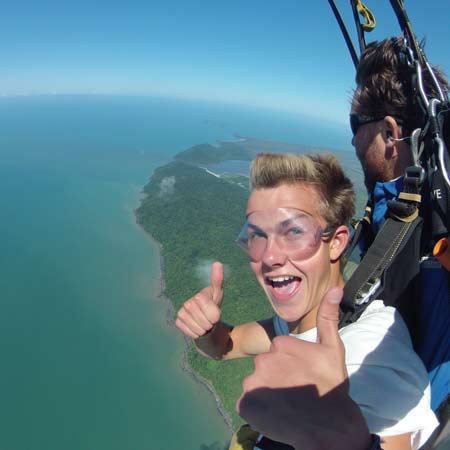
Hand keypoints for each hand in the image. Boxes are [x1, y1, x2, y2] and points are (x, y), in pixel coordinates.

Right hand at [175, 262, 223, 338]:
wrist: (207, 324)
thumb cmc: (213, 307)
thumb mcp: (218, 295)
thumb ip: (218, 280)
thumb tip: (217, 263)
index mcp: (199, 296)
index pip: (207, 307)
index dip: (214, 314)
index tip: (217, 316)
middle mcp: (187, 303)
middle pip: (203, 319)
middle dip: (210, 324)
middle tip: (210, 322)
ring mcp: (181, 312)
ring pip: (196, 327)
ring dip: (204, 330)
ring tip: (205, 325)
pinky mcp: (178, 322)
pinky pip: (188, 331)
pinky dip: (195, 333)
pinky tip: (197, 329)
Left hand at [236, 287, 370, 449]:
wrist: (329, 428)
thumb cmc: (332, 386)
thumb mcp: (333, 349)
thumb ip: (328, 317)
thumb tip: (335, 288)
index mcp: (280, 344)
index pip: (278, 352)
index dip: (290, 366)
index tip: (302, 376)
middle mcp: (262, 360)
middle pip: (265, 367)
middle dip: (276, 377)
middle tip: (294, 391)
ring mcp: (252, 383)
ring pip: (256, 384)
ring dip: (266, 393)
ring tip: (286, 404)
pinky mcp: (246, 405)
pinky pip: (248, 404)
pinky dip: (258, 409)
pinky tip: (275, 414)